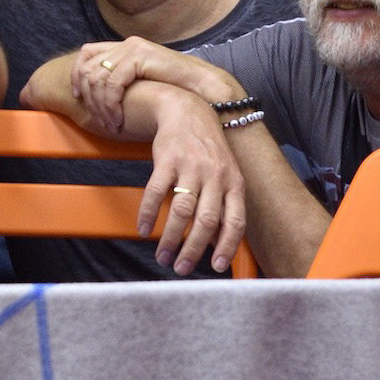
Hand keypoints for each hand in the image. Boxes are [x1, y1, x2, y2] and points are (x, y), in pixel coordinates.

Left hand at [70, 38, 239, 135]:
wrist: (203, 87)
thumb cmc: (175, 89)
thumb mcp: (142, 82)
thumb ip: (122, 81)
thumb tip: (96, 93)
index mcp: (124, 47)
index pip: (86, 54)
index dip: (77, 76)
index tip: (78, 98)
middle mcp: (125, 45)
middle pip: (87, 67)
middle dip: (88, 96)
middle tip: (97, 118)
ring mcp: (132, 48)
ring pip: (97, 77)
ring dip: (100, 105)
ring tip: (110, 123)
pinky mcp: (139, 57)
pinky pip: (111, 83)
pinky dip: (110, 104)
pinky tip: (118, 118)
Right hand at [139, 86, 246, 273]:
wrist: (187, 112)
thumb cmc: (208, 150)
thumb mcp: (226, 174)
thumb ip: (224, 204)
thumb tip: (218, 242)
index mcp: (234, 183)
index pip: (235, 221)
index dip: (227, 246)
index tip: (215, 266)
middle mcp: (216, 176)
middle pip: (206, 220)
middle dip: (193, 249)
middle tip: (180, 267)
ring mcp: (191, 167)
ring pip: (182, 210)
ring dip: (170, 237)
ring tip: (162, 255)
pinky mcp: (167, 159)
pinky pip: (156, 191)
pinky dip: (149, 213)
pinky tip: (144, 228)